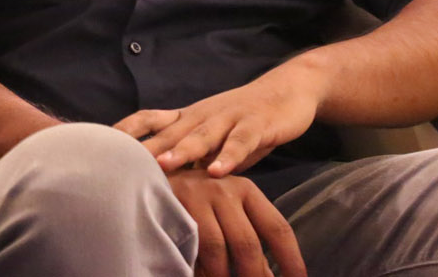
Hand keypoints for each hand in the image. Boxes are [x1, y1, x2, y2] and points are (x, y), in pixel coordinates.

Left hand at [115, 64, 323, 176]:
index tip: (97, 146)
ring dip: (181, 151)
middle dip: (144, 148)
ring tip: (163, 165)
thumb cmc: (242, 122)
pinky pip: (241, 141)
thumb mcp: (210, 140)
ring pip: (201, 135)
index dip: (123, 132)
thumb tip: (157, 185)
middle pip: (167, 132)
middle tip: (119, 163)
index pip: (146, 120)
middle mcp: (201, 116)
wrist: (287, 91)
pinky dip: (229, 156)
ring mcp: (228, 118)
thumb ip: (188, 160)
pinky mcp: (256, 125)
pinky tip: (219, 172)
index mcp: (186, 118)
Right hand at [167, 170, 304, 276]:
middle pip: (248, 243)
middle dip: (254, 275)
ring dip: (224, 276)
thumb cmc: (194, 197)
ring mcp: (197, 195)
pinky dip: (200, 268)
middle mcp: (225, 189)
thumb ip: (248, 234)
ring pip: (218, 249)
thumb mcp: (226, 207)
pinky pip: (191, 246)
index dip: (291, 260)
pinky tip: (204, 275)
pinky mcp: (173, 205)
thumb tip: (270, 274)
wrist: (146, 171)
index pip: (278, 228)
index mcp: (246, 190)